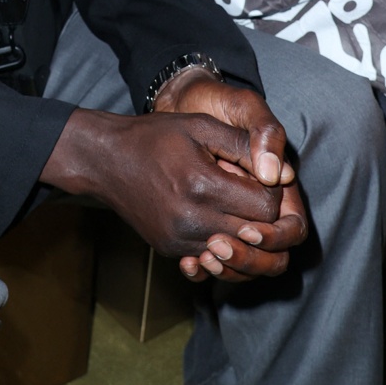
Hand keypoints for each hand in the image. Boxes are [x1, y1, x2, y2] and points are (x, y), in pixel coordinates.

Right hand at [154, 69, 306, 281]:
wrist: (106, 160)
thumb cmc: (155, 137)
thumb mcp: (201, 126)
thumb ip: (243, 145)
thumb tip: (280, 171)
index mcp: (203, 186)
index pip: (266, 208)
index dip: (270, 192)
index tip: (258, 176)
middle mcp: (192, 220)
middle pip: (256, 236)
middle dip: (262, 217)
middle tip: (250, 192)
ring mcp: (180, 240)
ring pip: (237, 253)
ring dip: (244, 233)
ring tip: (234, 207)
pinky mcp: (171, 250)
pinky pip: (212, 258)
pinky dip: (222, 243)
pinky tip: (216, 220)